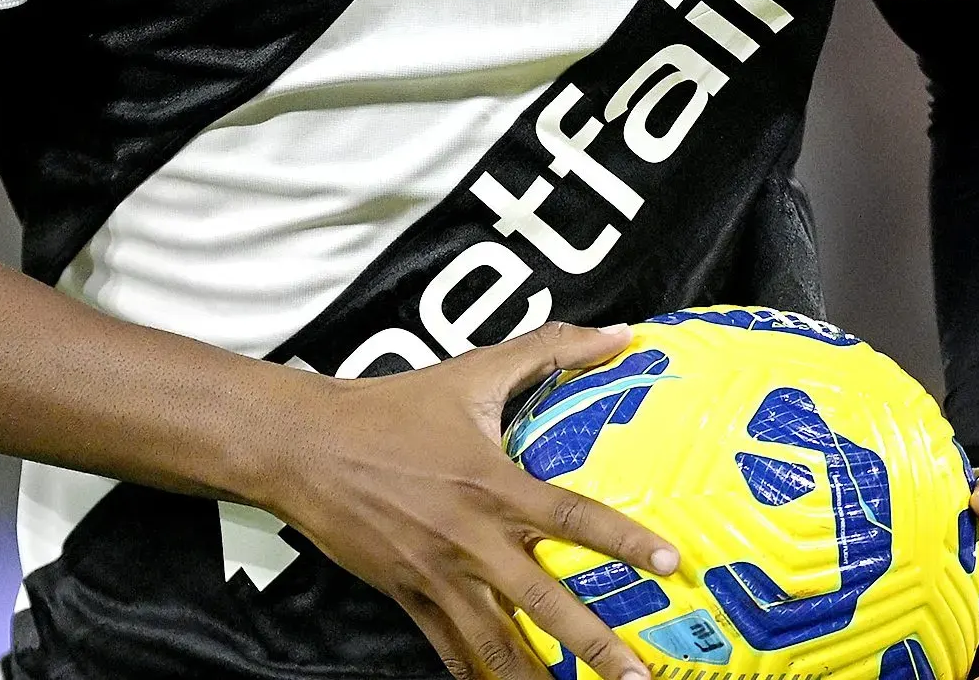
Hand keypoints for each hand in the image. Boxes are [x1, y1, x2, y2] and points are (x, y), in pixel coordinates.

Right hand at [256, 322, 680, 679]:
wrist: (308, 446)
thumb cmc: (393, 407)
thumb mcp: (473, 372)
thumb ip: (550, 350)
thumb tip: (620, 333)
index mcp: (494, 484)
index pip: (572, 516)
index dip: (624, 541)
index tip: (670, 565)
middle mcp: (472, 538)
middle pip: (544, 602)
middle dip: (595, 646)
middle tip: (637, 677)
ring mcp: (439, 575)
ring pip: (497, 643)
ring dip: (537, 679)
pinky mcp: (409, 596)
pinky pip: (451, 649)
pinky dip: (479, 676)